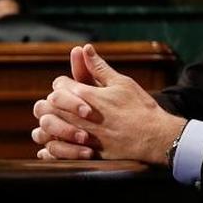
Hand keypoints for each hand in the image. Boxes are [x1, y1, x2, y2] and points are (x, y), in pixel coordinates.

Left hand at [32, 44, 184, 163]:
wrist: (154, 137)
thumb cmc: (140, 108)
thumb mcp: (121, 82)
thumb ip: (99, 67)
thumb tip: (85, 48)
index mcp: (87, 95)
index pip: (58, 85)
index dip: (62, 85)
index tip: (69, 87)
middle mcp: (79, 116)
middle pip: (48, 106)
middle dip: (50, 104)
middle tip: (57, 105)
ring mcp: (81, 136)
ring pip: (49, 128)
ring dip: (49, 124)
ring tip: (56, 123)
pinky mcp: (85, 153)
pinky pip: (58, 152)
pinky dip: (53, 147)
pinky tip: (57, 143)